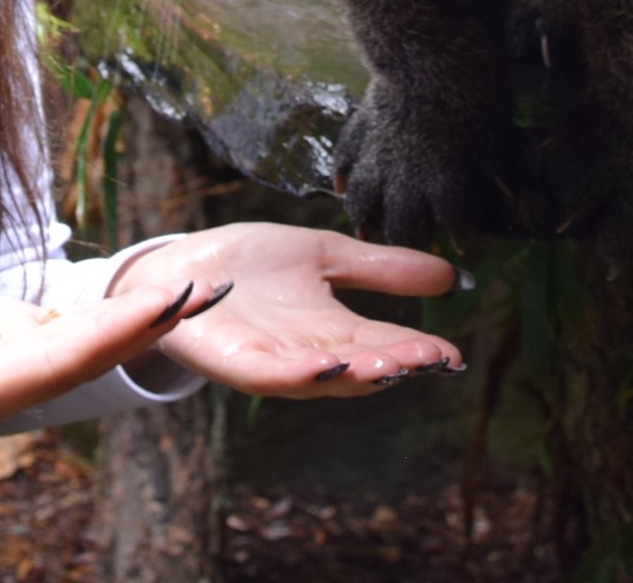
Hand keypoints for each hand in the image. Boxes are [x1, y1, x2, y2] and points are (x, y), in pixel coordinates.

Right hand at [0, 255, 211, 445]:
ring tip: (199, 289)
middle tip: (207, 289)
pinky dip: (106, 311)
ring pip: (81, 344)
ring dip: (138, 321)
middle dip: (144, 328)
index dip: (110, 338)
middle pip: (83, 358)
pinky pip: (63, 327)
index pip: (52, 366)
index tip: (162, 306)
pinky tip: (148, 296)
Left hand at [111, 223, 462, 396]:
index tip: (452, 354)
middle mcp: (309, 352)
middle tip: (431, 361)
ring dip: (356, 373)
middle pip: (360, 365)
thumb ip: (380, 267)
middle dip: (396, 365)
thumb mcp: (325, 254)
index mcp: (333, 329)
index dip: (418, 350)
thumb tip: (451, 274)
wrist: (180, 266)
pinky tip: (326, 365)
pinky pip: (270, 375)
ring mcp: (272, 361)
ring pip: (322, 376)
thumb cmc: (249, 263)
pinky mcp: (235, 362)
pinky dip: (298, 374)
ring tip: (393, 365)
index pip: (384, 343)